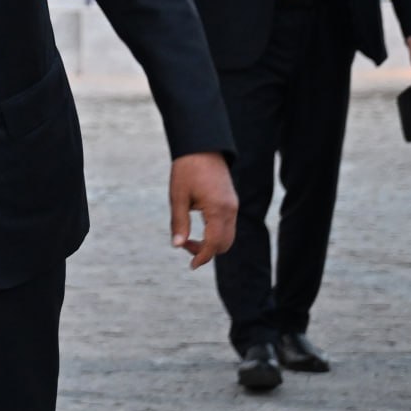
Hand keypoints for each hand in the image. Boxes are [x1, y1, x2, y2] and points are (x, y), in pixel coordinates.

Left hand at [167, 151, 236, 268]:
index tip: (191, 265)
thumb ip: (179, 223)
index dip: (202, 257)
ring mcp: (233, 206)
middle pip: (225, 244)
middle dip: (207, 251)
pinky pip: (228, 225)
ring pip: (228, 236)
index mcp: (217, 210)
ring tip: (190, 238)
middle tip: (185, 245)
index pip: (214, 244)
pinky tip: (200, 228)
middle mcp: (230, 210)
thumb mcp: (178, 197)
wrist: (202, 146)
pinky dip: (217, 233)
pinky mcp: (232, 201)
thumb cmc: (186, 170)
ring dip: (212, 243)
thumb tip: (177, 246)